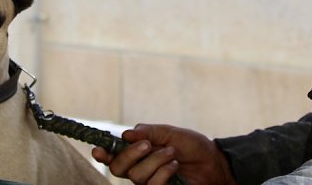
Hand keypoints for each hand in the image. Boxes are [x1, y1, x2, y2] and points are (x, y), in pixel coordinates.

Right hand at [91, 124, 235, 184]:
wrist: (213, 161)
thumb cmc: (191, 146)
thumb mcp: (169, 133)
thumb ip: (147, 132)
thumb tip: (125, 134)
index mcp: (138, 152)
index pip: (114, 155)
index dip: (103, 153)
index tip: (98, 150)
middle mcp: (140, 168)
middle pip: (118, 168)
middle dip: (130, 154)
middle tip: (148, 145)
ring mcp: (150, 182)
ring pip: (137, 176)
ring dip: (155, 161)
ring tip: (172, 153)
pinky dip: (163, 172)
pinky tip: (174, 165)